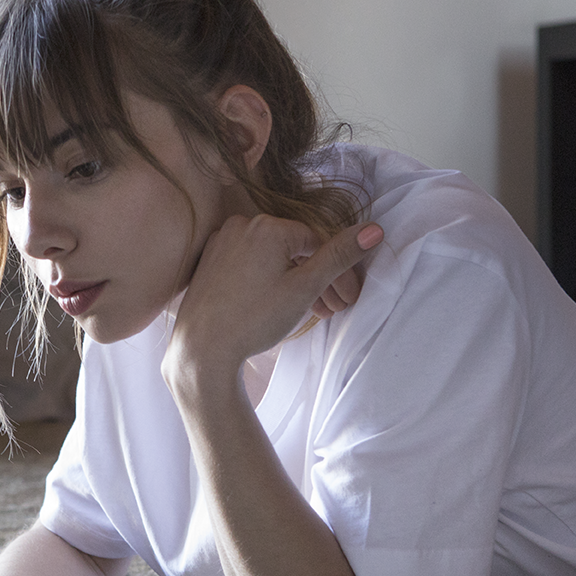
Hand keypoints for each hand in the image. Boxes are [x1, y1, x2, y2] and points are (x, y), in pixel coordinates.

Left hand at [168, 215, 382, 383]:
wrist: (201, 350)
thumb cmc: (253, 320)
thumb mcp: (304, 288)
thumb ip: (339, 256)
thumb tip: (374, 229)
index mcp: (268, 225)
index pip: (318, 242)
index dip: (339, 272)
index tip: (349, 300)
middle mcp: (242, 225)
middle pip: (295, 249)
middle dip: (320, 279)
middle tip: (335, 310)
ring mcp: (223, 242)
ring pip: (273, 258)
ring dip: (297, 282)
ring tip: (313, 313)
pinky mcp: (210, 261)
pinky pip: (251, 265)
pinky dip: (271, 281)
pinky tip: (281, 304)